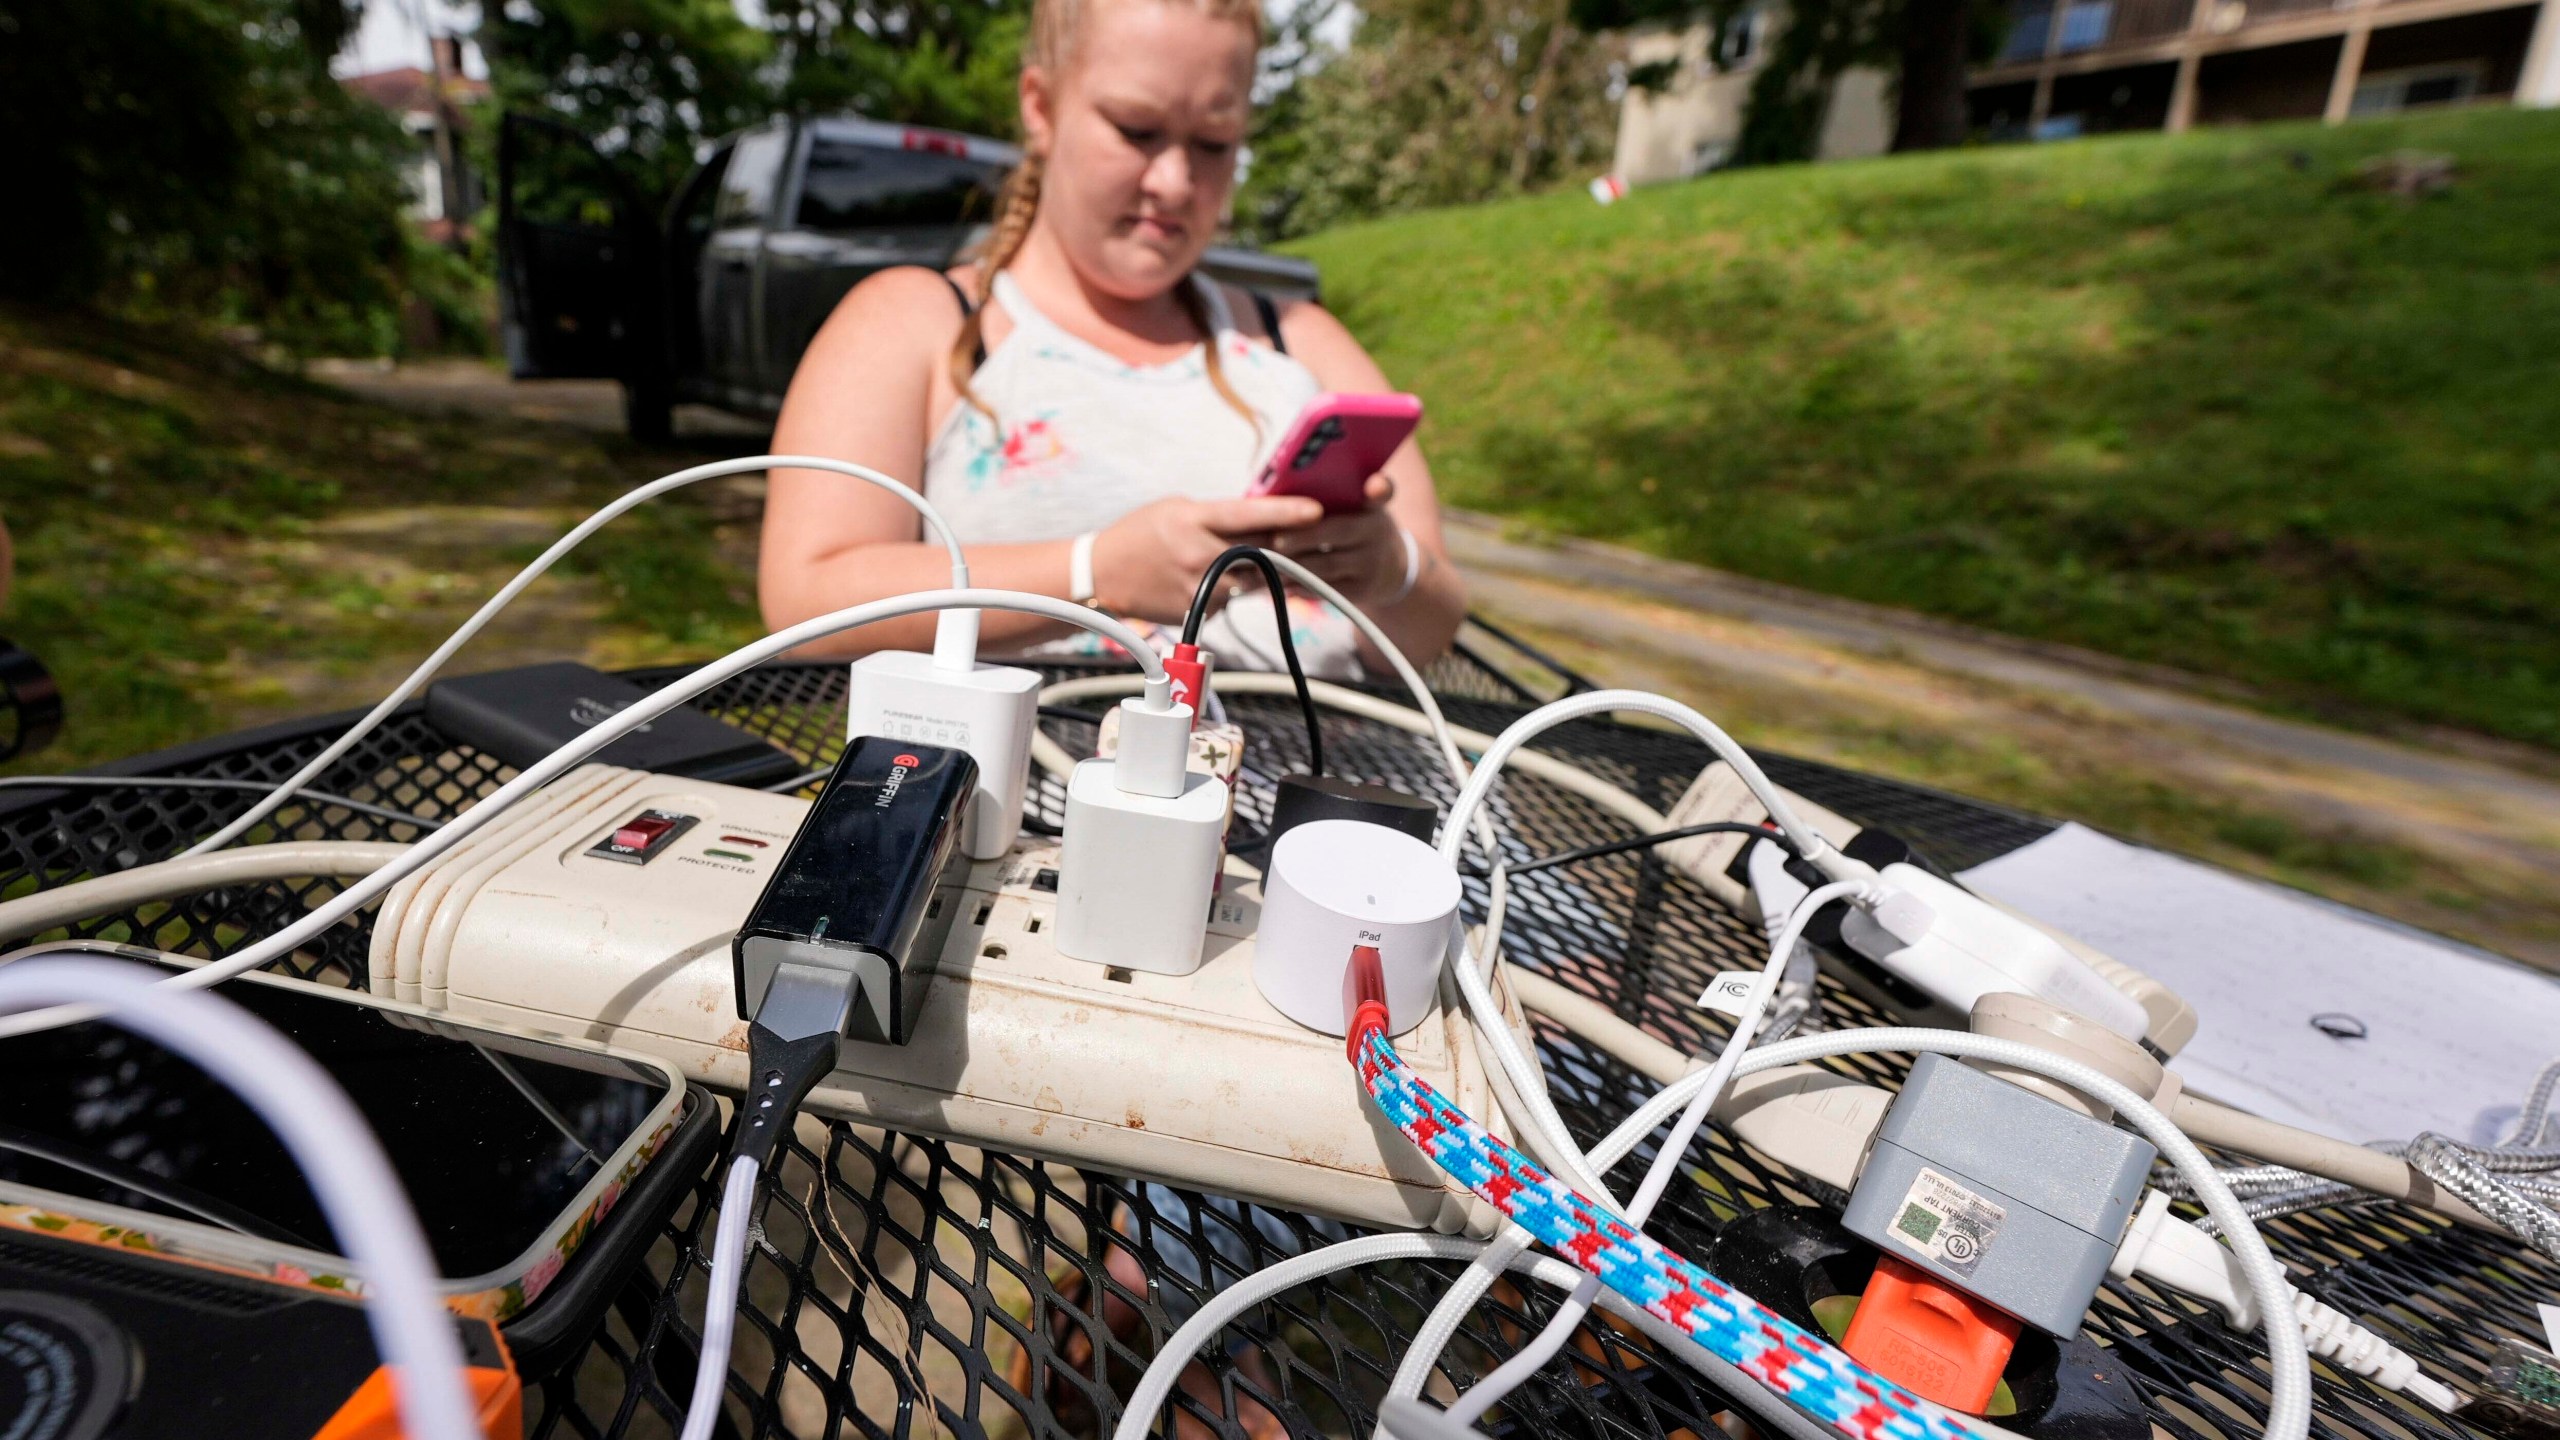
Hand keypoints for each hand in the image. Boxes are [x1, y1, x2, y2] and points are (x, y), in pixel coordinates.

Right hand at [1088, 493, 1324, 624]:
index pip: (1247, 515)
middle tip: (1297, 543)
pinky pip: (1232, 600)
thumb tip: (1260, 518)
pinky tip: (1206, 582)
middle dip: (1283, 549)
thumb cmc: (1139, 535)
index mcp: (1193, 520)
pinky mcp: (1198, 611)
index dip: (1285, 512)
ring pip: (1251, 581)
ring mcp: (1199, 587)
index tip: (1316, 511)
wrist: (1102, 574)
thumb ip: (1216, 515)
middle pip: (1260, 553)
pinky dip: (1230, 591)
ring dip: (1255, 573)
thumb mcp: (1176, 509)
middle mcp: (1199, 554)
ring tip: (1229, 561)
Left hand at [1267, 475, 1409, 602]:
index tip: (1373, 486)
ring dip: (1292, 565)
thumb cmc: (1356, 528)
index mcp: (1371, 505)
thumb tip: (1272, 495)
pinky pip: (1325, 590)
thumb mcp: (1356, 507)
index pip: (1382, 491)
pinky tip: (1275, 584)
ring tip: (1263, 563)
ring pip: (1326, 565)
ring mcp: (1370, 564)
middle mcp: (1375, 532)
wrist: (1391, 569)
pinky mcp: (1360, 590)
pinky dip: (1298, 586)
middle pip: (1338, 531)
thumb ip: (1329, 498)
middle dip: (1302, 536)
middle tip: (1275, 539)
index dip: (1379, 487)